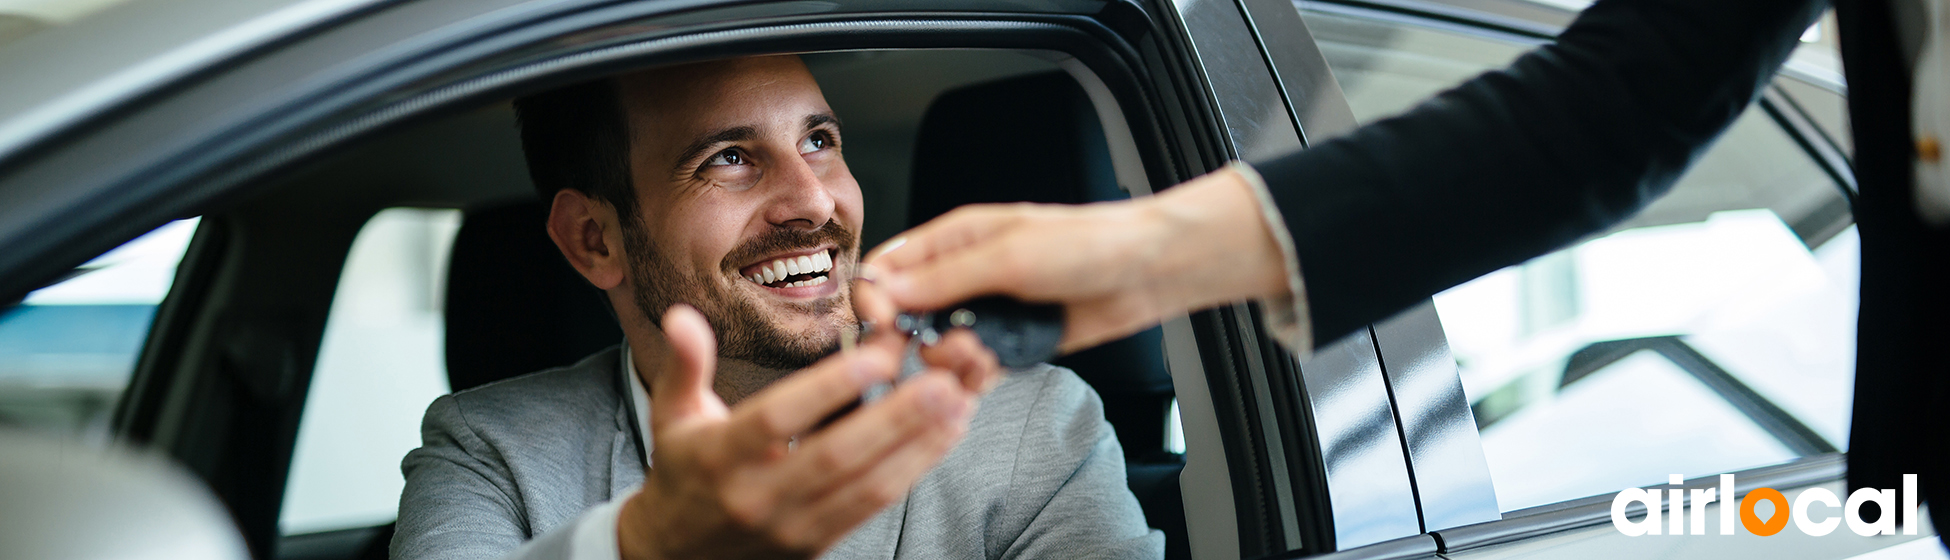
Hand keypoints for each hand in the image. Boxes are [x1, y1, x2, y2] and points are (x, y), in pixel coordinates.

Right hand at [617, 304, 998, 559]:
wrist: (678, 555)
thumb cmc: (684, 471)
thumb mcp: (672, 414)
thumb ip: (685, 363)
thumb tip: (682, 316)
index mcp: (721, 456)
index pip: (778, 418)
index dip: (829, 388)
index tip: (876, 355)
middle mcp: (759, 495)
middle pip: (837, 455)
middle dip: (896, 417)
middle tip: (941, 379)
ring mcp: (792, 525)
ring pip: (866, 486)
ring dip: (918, 445)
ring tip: (957, 402)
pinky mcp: (818, 542)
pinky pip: (872, 506)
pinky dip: (912, 470)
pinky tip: (943, 436)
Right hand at [860, 166, 1291, 352]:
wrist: (1147, 271)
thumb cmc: (1087, 244)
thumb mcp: (1008, 255)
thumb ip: (944, 277)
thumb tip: (883, 289)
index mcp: (953, 239)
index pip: (886, 269)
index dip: (876, 301)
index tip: (885, 326)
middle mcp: (963, 276)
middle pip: (906, 316)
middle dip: (914, 340)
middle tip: (943, 349)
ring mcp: (987, 312)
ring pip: (938, 349)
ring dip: (951, 362)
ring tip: (982, 357)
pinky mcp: (1011, 343)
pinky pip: (974, 369)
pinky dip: (975, 379)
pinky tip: (990, 372)